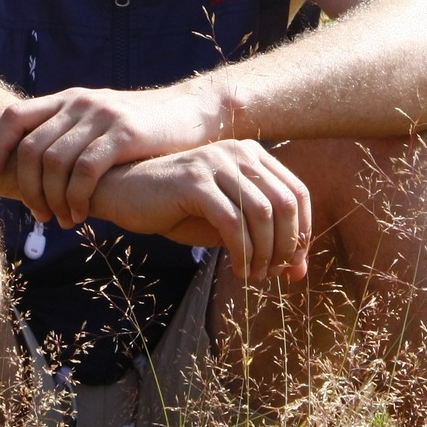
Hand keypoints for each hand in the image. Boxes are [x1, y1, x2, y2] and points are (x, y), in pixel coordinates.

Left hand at [0, 82, 224, 225]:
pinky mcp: (124, 133)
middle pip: (30, 148)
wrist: (192, 114)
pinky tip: (82, 214)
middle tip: (38, 215)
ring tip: (62, 220)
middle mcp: (79, 103)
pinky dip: (77, 197)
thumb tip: (36, 165)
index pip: (14, 117)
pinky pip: (86, 170)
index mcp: (68, 100)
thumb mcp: (101, 121)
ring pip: (54, 162)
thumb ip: (71, 134)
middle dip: (27, 188)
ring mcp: (101, 116)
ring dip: (52, 199)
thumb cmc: (144, 128)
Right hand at [90, 142, 310, 283]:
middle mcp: (238, 152)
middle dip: (286, 246)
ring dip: (265, 252)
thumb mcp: (226, 226)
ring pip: (262, 213)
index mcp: (251, 155)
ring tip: (254, 274)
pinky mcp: (194, 181)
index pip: (297, 193)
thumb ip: (263, 241)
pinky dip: (242, 251)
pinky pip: (232, 222)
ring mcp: (215, 162)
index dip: (303, 232)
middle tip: (273, 274)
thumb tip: (299, 272)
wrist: (124, 193)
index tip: (293, 264)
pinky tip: (238, 269)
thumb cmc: (177, 209)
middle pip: (285, 203)